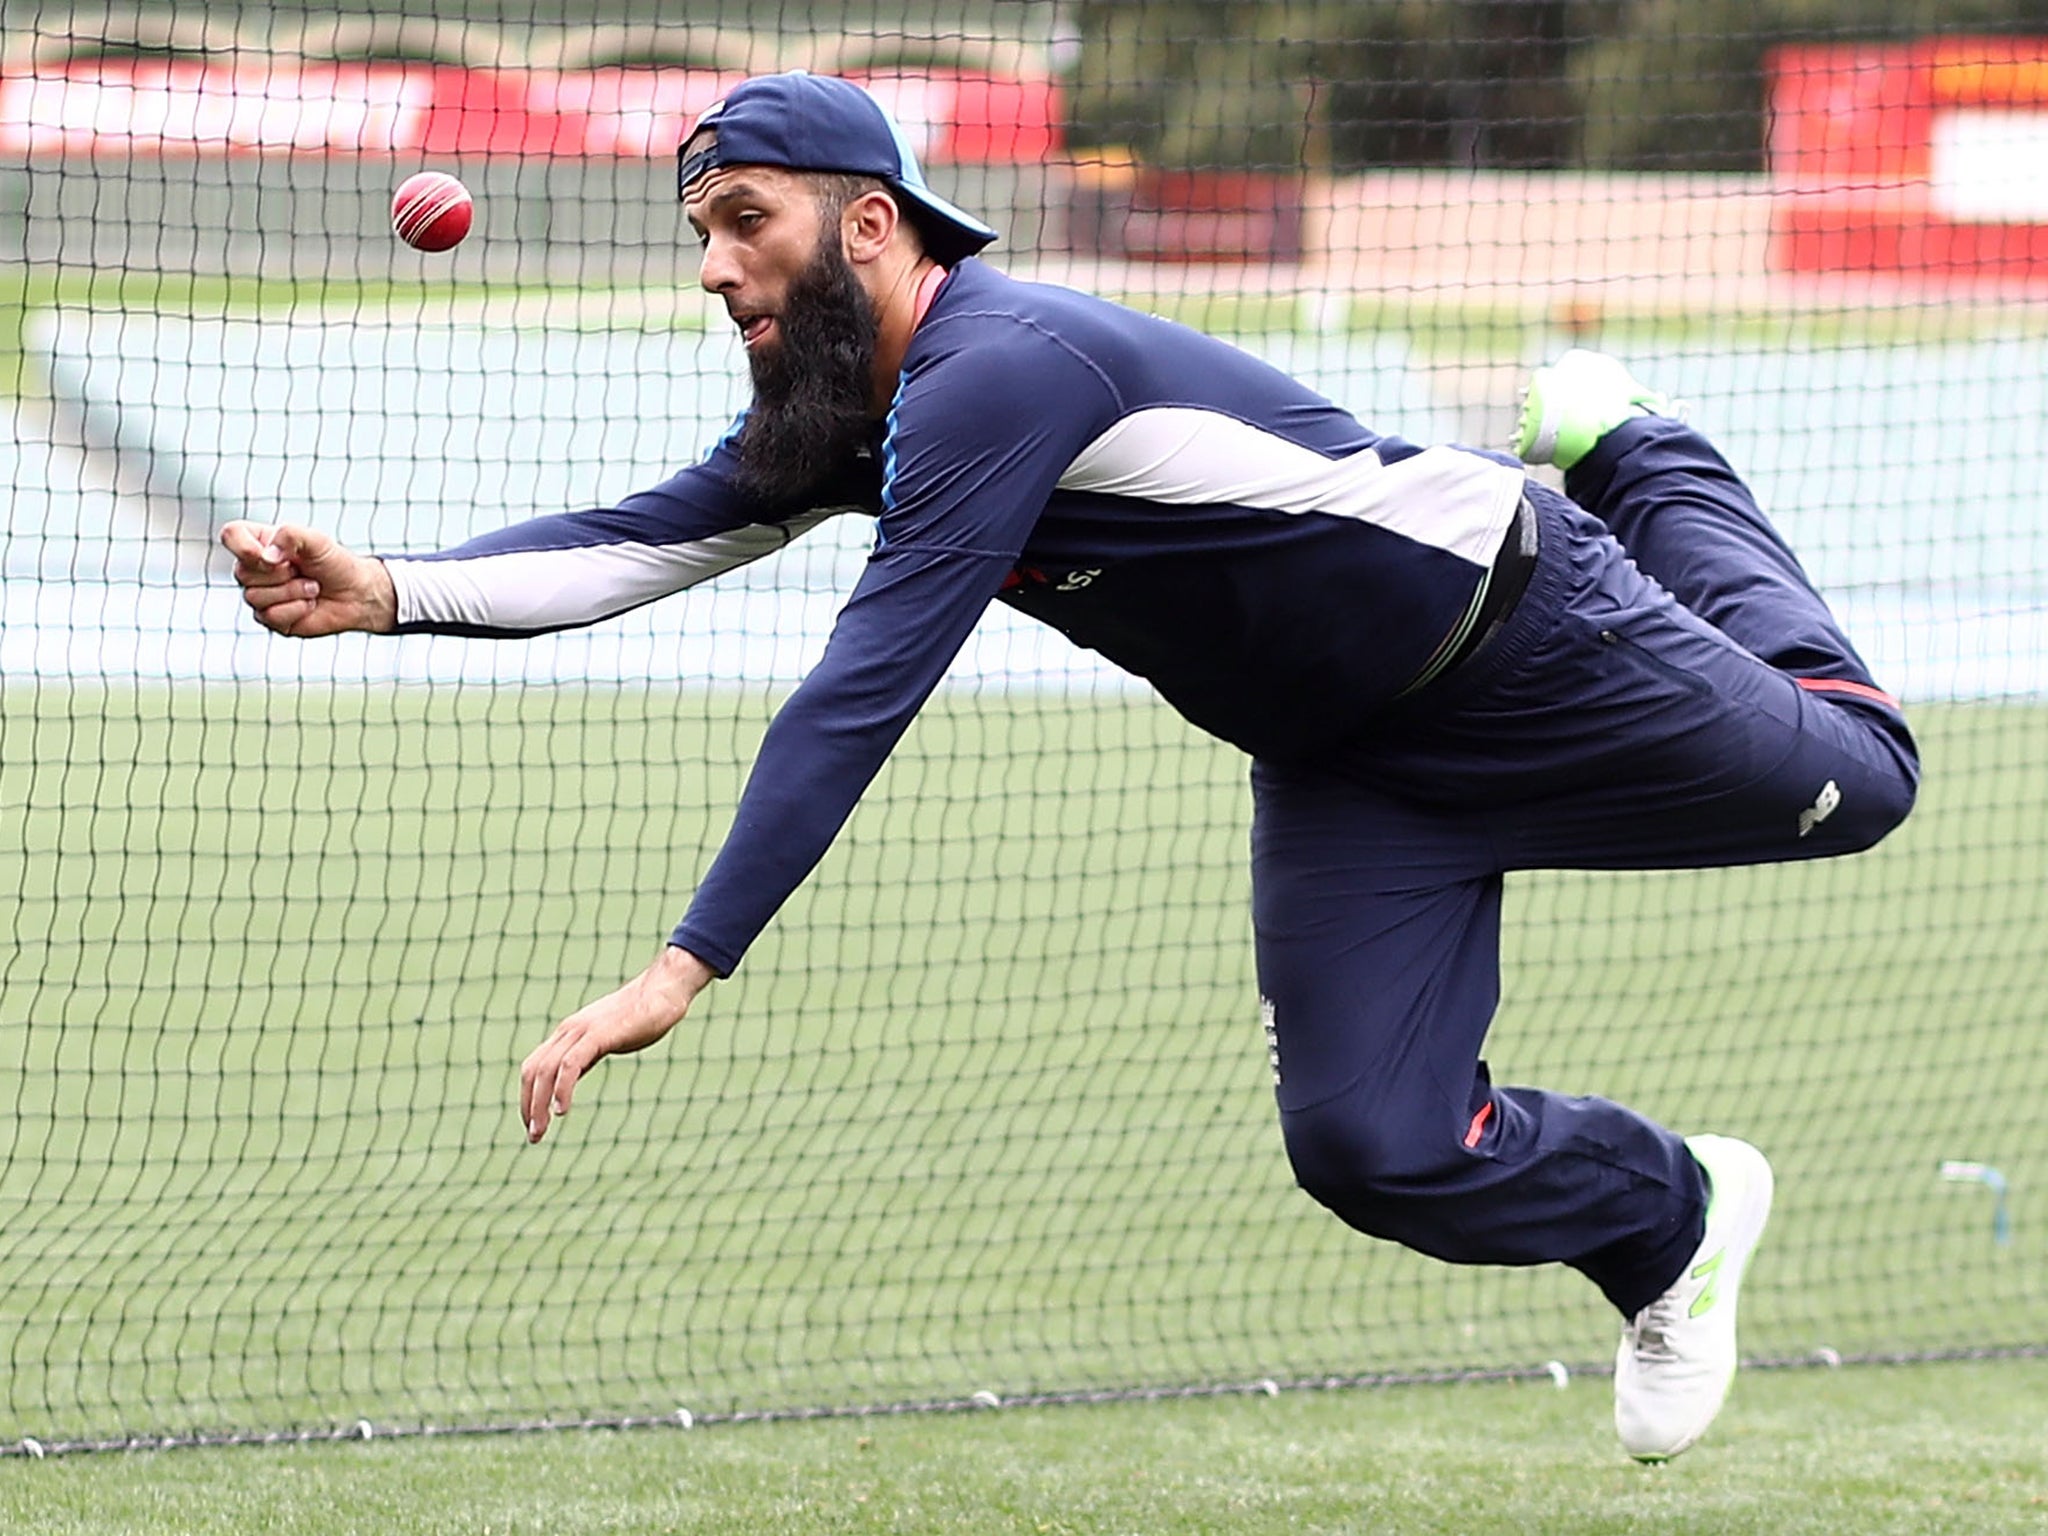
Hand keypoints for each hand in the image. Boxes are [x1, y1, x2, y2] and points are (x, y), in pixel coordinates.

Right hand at [220, 521, 396, 636]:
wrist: (356, 593)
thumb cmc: (335, 563)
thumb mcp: (317, 540)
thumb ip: (290, 536)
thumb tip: (266, 556)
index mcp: (261, 543)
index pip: (231, 535)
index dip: (244, 547)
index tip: (272, 555)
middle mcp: (255, 569)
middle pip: (241, 573)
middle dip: (280, 573)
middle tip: (302, 570)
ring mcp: (261, 595)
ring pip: (254, 597)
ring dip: (292, 591)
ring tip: (312, 587)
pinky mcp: (271, 619)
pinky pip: (270, 616)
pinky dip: (296, 609)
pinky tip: (309, 603)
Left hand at [519, 945, 717, 1142]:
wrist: (662, 992)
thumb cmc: (640, 1017)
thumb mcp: (605, 1040)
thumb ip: (586, 1054)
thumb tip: (573, 1073)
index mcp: (568, 1033)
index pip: (534, 1066)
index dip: (528, 1096)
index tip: (534, 1122)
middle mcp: (568, 1031)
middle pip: (533, 1070)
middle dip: (528, 1105)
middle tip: (534, 1137)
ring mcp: (581, 1031)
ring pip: (546, 1069)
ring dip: (539, 1103)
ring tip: (541, 1130)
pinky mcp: (598, 1034)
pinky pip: (571, 1064)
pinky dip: (561, 1088)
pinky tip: (562, 1110)